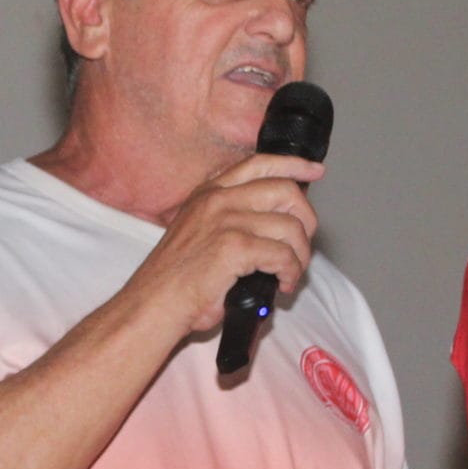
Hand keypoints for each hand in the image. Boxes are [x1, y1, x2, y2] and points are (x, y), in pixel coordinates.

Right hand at [127, 153, 324, 336]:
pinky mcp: (234, 247)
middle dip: (306, 219)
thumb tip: (274, 228)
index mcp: (208, 193)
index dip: (293, 165)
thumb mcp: (198, 233)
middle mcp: (218, 199)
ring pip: (291, 226)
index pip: (259, 163)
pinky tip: (282, 284)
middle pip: (285, 190)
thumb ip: (230, 220)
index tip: (314, 172)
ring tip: (290, 273)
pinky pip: (283, 254)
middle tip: (303, 245)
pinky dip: (291, 272)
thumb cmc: (174, 280)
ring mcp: (226, 220)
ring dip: (300, 255)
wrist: (153, 304)